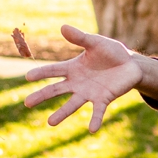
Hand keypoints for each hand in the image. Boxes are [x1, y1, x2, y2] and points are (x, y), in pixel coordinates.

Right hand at [22, 23, 156, 129]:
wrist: (131, 65)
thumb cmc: (111, 53)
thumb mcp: (95, 43)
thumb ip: (80, 38)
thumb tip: (63, 27)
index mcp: (73, 68)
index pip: (53, 71)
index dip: (41, 73)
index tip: (27, 77)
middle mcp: (77, 83)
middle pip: (56, 90)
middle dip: (42, 96)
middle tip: (27, 103)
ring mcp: (89, 93)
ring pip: (72, 104)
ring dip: (62, 114)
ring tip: (50, 123)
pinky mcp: (103, 99)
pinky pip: (97, 111)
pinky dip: (95, 120)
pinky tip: (92, 129)